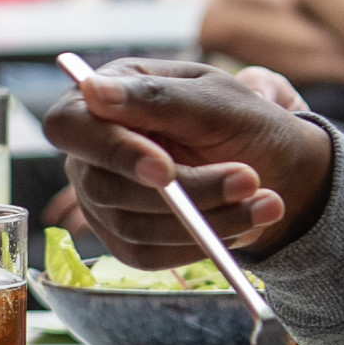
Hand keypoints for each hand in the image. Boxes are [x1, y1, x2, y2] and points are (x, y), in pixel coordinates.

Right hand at [42, 58, 342, 266]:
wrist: (273, 167)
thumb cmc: (239, 120)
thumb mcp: (214, 97)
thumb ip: (156, 96)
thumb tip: (92, 90)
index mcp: (104, 98)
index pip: (70, 127)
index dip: (110, 151)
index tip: (164, 170)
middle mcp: (93, 152)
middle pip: (105, 185)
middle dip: (185, 190)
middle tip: (248, 180)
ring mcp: (104, 199)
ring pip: (131, 225)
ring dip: (204, 221)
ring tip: (266, 202)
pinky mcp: (124, 238)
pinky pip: (146, 254)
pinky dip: (199, 244)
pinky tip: (244, 223)